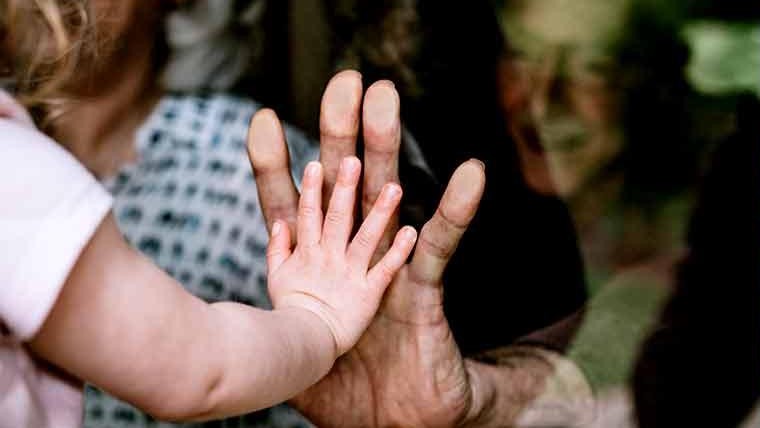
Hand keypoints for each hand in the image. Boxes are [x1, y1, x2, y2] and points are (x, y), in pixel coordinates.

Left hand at [248, 70, 489, 426]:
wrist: (393, 423)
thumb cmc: (341, 391)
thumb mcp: (289, 356)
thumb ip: (264, 327)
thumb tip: (224, 319)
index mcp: (315, 272)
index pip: (292, 211)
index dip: (277, 170)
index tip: (263, 121)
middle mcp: (351, 260)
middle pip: (342, 188)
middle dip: (340, 137)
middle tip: (343, 85)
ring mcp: (387, 271)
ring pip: (386, 204)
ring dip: (387, 154)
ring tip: (387, 105)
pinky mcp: (422, 293)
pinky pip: (438, 251)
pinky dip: (454, 215)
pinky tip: (468, 177)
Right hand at [267, 156, 416, 355]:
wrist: (301, 348)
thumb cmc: (290, 313)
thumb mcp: (276, 277)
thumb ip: (278, 248)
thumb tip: (278, 221)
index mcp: (307, 252)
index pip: (308, 215)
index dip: (311, 190)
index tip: (314, 163)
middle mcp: (328, 258)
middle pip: (337, 218)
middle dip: (343, 189)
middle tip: (352, 161)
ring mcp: (349, 274)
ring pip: (365, 238)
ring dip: (380, 213)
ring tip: (394, 188)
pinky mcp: (368, 293)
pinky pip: (384, 270)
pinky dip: (398, 252)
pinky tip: (411, 232)